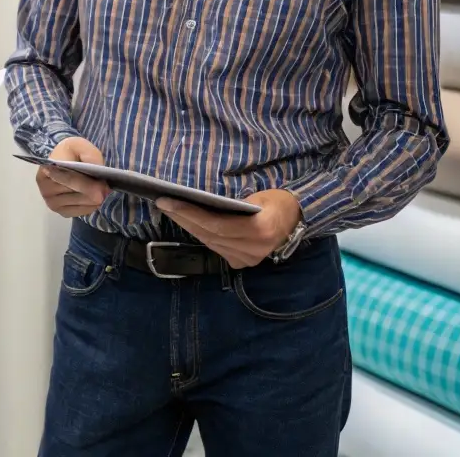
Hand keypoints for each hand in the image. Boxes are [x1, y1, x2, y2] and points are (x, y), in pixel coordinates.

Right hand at [35, 137, 110, 217]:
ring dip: (93, 200)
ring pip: (78, 203)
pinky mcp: (60, 211)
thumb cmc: (71, 153)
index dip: (87, 184)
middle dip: (93, 192)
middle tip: (107, 190)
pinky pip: (79, 212)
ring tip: (102, 192)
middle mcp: (45, 188)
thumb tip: (98, 168)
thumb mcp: (80, 146)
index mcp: (48, 169)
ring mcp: (51, 201)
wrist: (62, 162)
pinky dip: (89, 207)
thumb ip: (90, 154)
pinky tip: (94, 200)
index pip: (69, 179)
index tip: (103, 186)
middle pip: (74, 193)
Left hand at [155, 188, 301, 269]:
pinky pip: (216, 248)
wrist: (296, 219)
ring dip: (188, 227)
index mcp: (260, 230)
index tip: (167, 201)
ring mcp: (248, 260)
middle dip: (183, 218)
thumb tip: (200, 203)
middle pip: (209, 235)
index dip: (189, 213)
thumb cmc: (275, 201)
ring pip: (210, 243)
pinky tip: (188, 223)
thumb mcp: (258, 195)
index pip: (216, 224)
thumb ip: (232, 204)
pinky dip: (201, 235)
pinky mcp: (243, 263)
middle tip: (163, 203)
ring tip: (171, 211)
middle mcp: (253, 250)